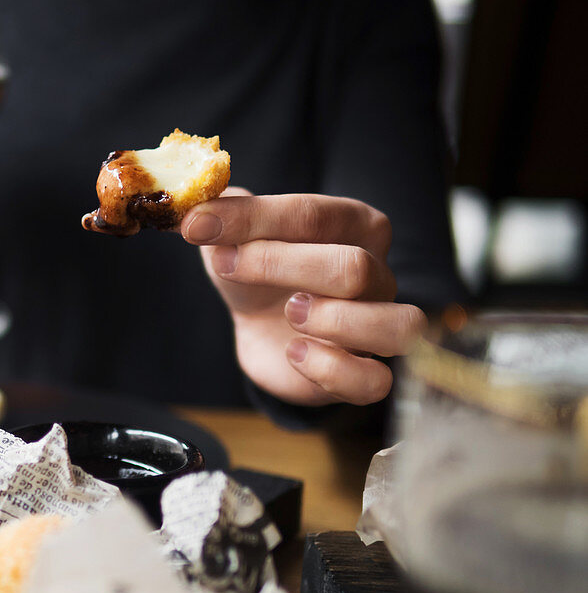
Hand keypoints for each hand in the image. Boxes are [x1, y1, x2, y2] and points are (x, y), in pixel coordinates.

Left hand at [181, 188, 426, 405]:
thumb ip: (220, 215)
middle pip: (353, 267)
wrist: (259, 324)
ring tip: (290, 313)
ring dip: (336, 321)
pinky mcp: (364, 374)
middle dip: (279, 266)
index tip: (197, 227)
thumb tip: (196, 210)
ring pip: (396, 325)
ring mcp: (378, 326)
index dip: (251, 220)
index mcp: (355, 225)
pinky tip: (294, 354)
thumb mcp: (232, 236)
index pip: (314, 215)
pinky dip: (333, 370)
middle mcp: (379, 273)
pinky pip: (375, 381)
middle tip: (228, 266)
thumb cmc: (255, 271)